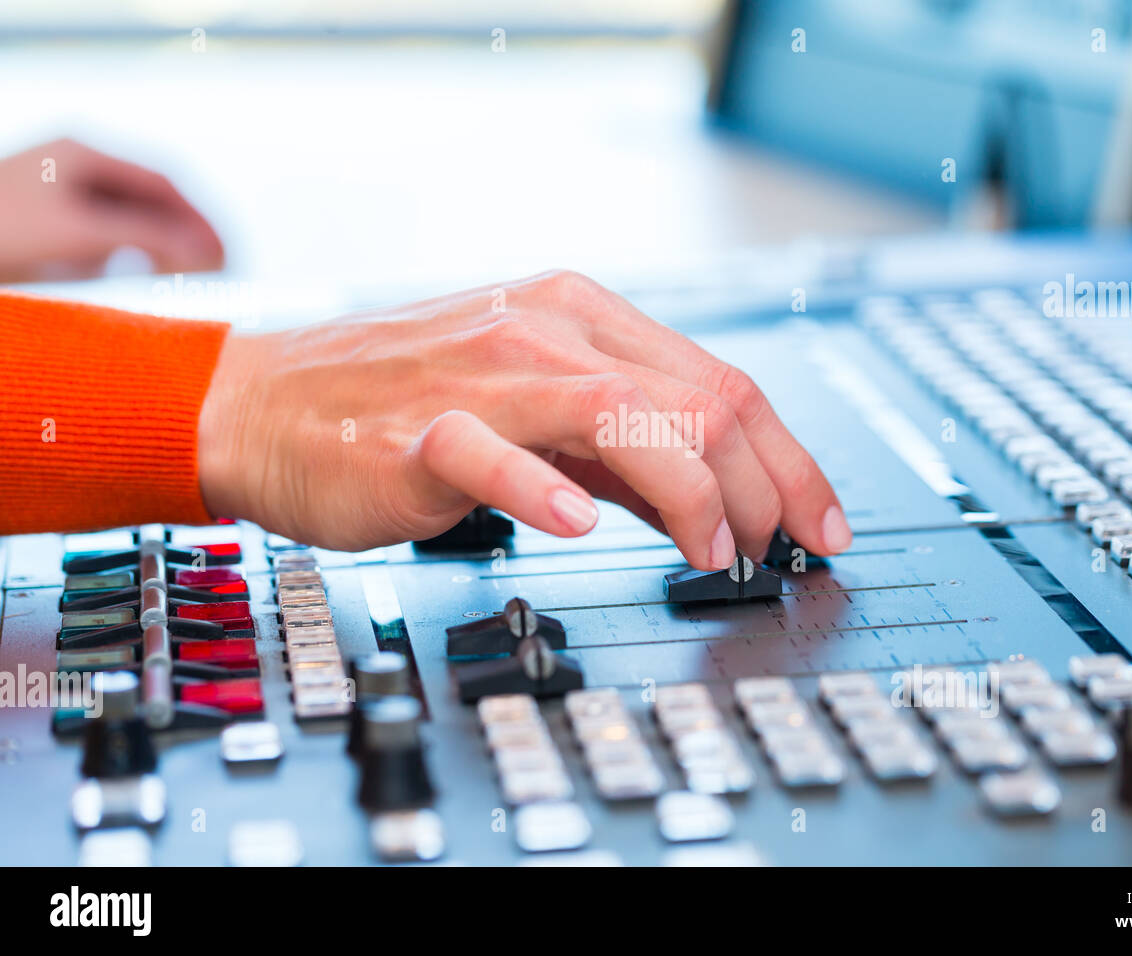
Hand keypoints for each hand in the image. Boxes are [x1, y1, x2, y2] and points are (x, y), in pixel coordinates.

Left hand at [0, 139, 223, 281]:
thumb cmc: (3, 233)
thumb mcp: (82, 233)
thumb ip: (149, 238)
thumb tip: (210, 252)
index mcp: (82, 155)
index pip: (163, 184)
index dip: (201, 218)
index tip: (229, 251)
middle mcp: (72, 171)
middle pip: (149, 201)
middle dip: (187, 233)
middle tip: (222, 267)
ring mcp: (58, 200)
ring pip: (129, 223)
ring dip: (162, 249)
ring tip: (191, 277)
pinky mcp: (45, 230)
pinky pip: (105, 242)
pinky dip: (132, 260)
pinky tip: (139, 279)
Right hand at [198, 271, 851, 568]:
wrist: (269, 403)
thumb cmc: (408, 406)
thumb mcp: (541, 413)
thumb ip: (627, 454)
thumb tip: (719, 510)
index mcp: (584, 320)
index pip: (723, 383)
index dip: (790, 462)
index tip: (820, 526)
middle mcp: (546, 332)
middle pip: (699, 398)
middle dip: (762, 487)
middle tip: (772, 554)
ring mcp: (484, 375)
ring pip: (620, 414)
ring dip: (690, 493)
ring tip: (712, 555)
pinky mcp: (420, 430)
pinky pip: (492, 452)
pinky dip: (543, 488)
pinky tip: (577, 524)